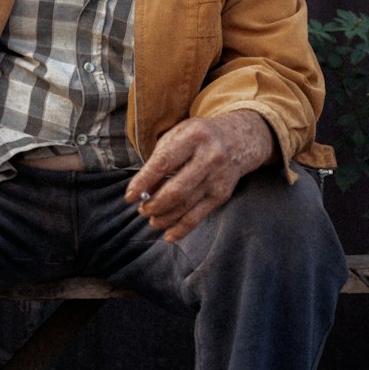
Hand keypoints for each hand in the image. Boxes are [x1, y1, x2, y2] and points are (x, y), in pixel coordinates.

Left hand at [124, 112, 274, 241]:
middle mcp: (210, 157)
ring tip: (151, 219)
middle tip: (142, 210)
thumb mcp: (178, 135)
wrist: (238, 140)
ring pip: (186, 205)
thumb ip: (159, 158)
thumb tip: (145, 189)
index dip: (144, 181)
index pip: (164, 163)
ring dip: (164, 217)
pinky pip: (199, 216)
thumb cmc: (198, 137)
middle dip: (154, 204)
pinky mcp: (222, 194)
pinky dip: (181, 229)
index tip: (129, 196)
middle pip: (176, 189)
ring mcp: (218, 178)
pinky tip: (168, 235)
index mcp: (194, 136)